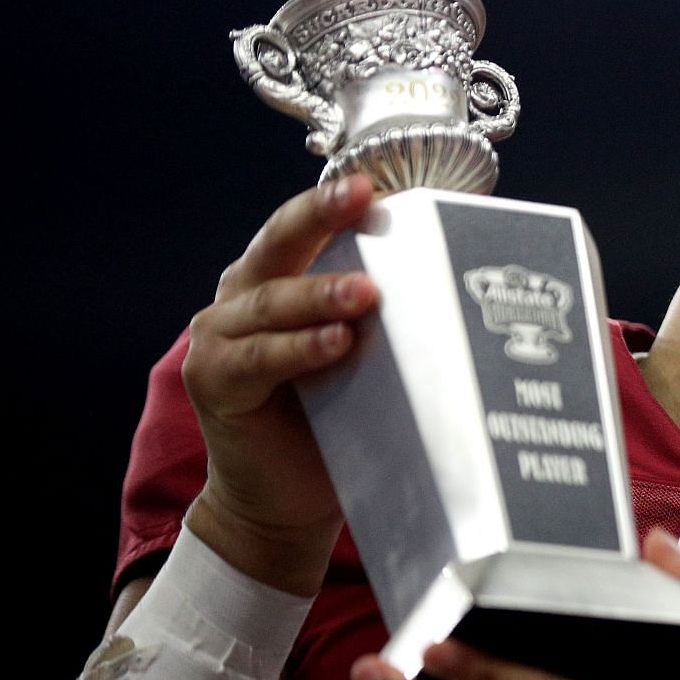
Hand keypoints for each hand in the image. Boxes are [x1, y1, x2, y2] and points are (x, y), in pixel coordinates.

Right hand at [181, 174, 379, 594]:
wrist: (287, 500)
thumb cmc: (338, 419)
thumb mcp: (368, 356)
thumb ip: (390, 317)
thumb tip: (467, 277)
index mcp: (281, 277)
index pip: (309, 226)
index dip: (338, 200)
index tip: (378, 179)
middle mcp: (243, 295)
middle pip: (280, 242)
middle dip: (321, 214)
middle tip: (363, 196)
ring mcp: (221, 336)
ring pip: (271, 300)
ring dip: (320, 294)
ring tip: (365, 294)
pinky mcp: (213, 381)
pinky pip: (259, 358)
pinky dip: (298, 349)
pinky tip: (335, 344)